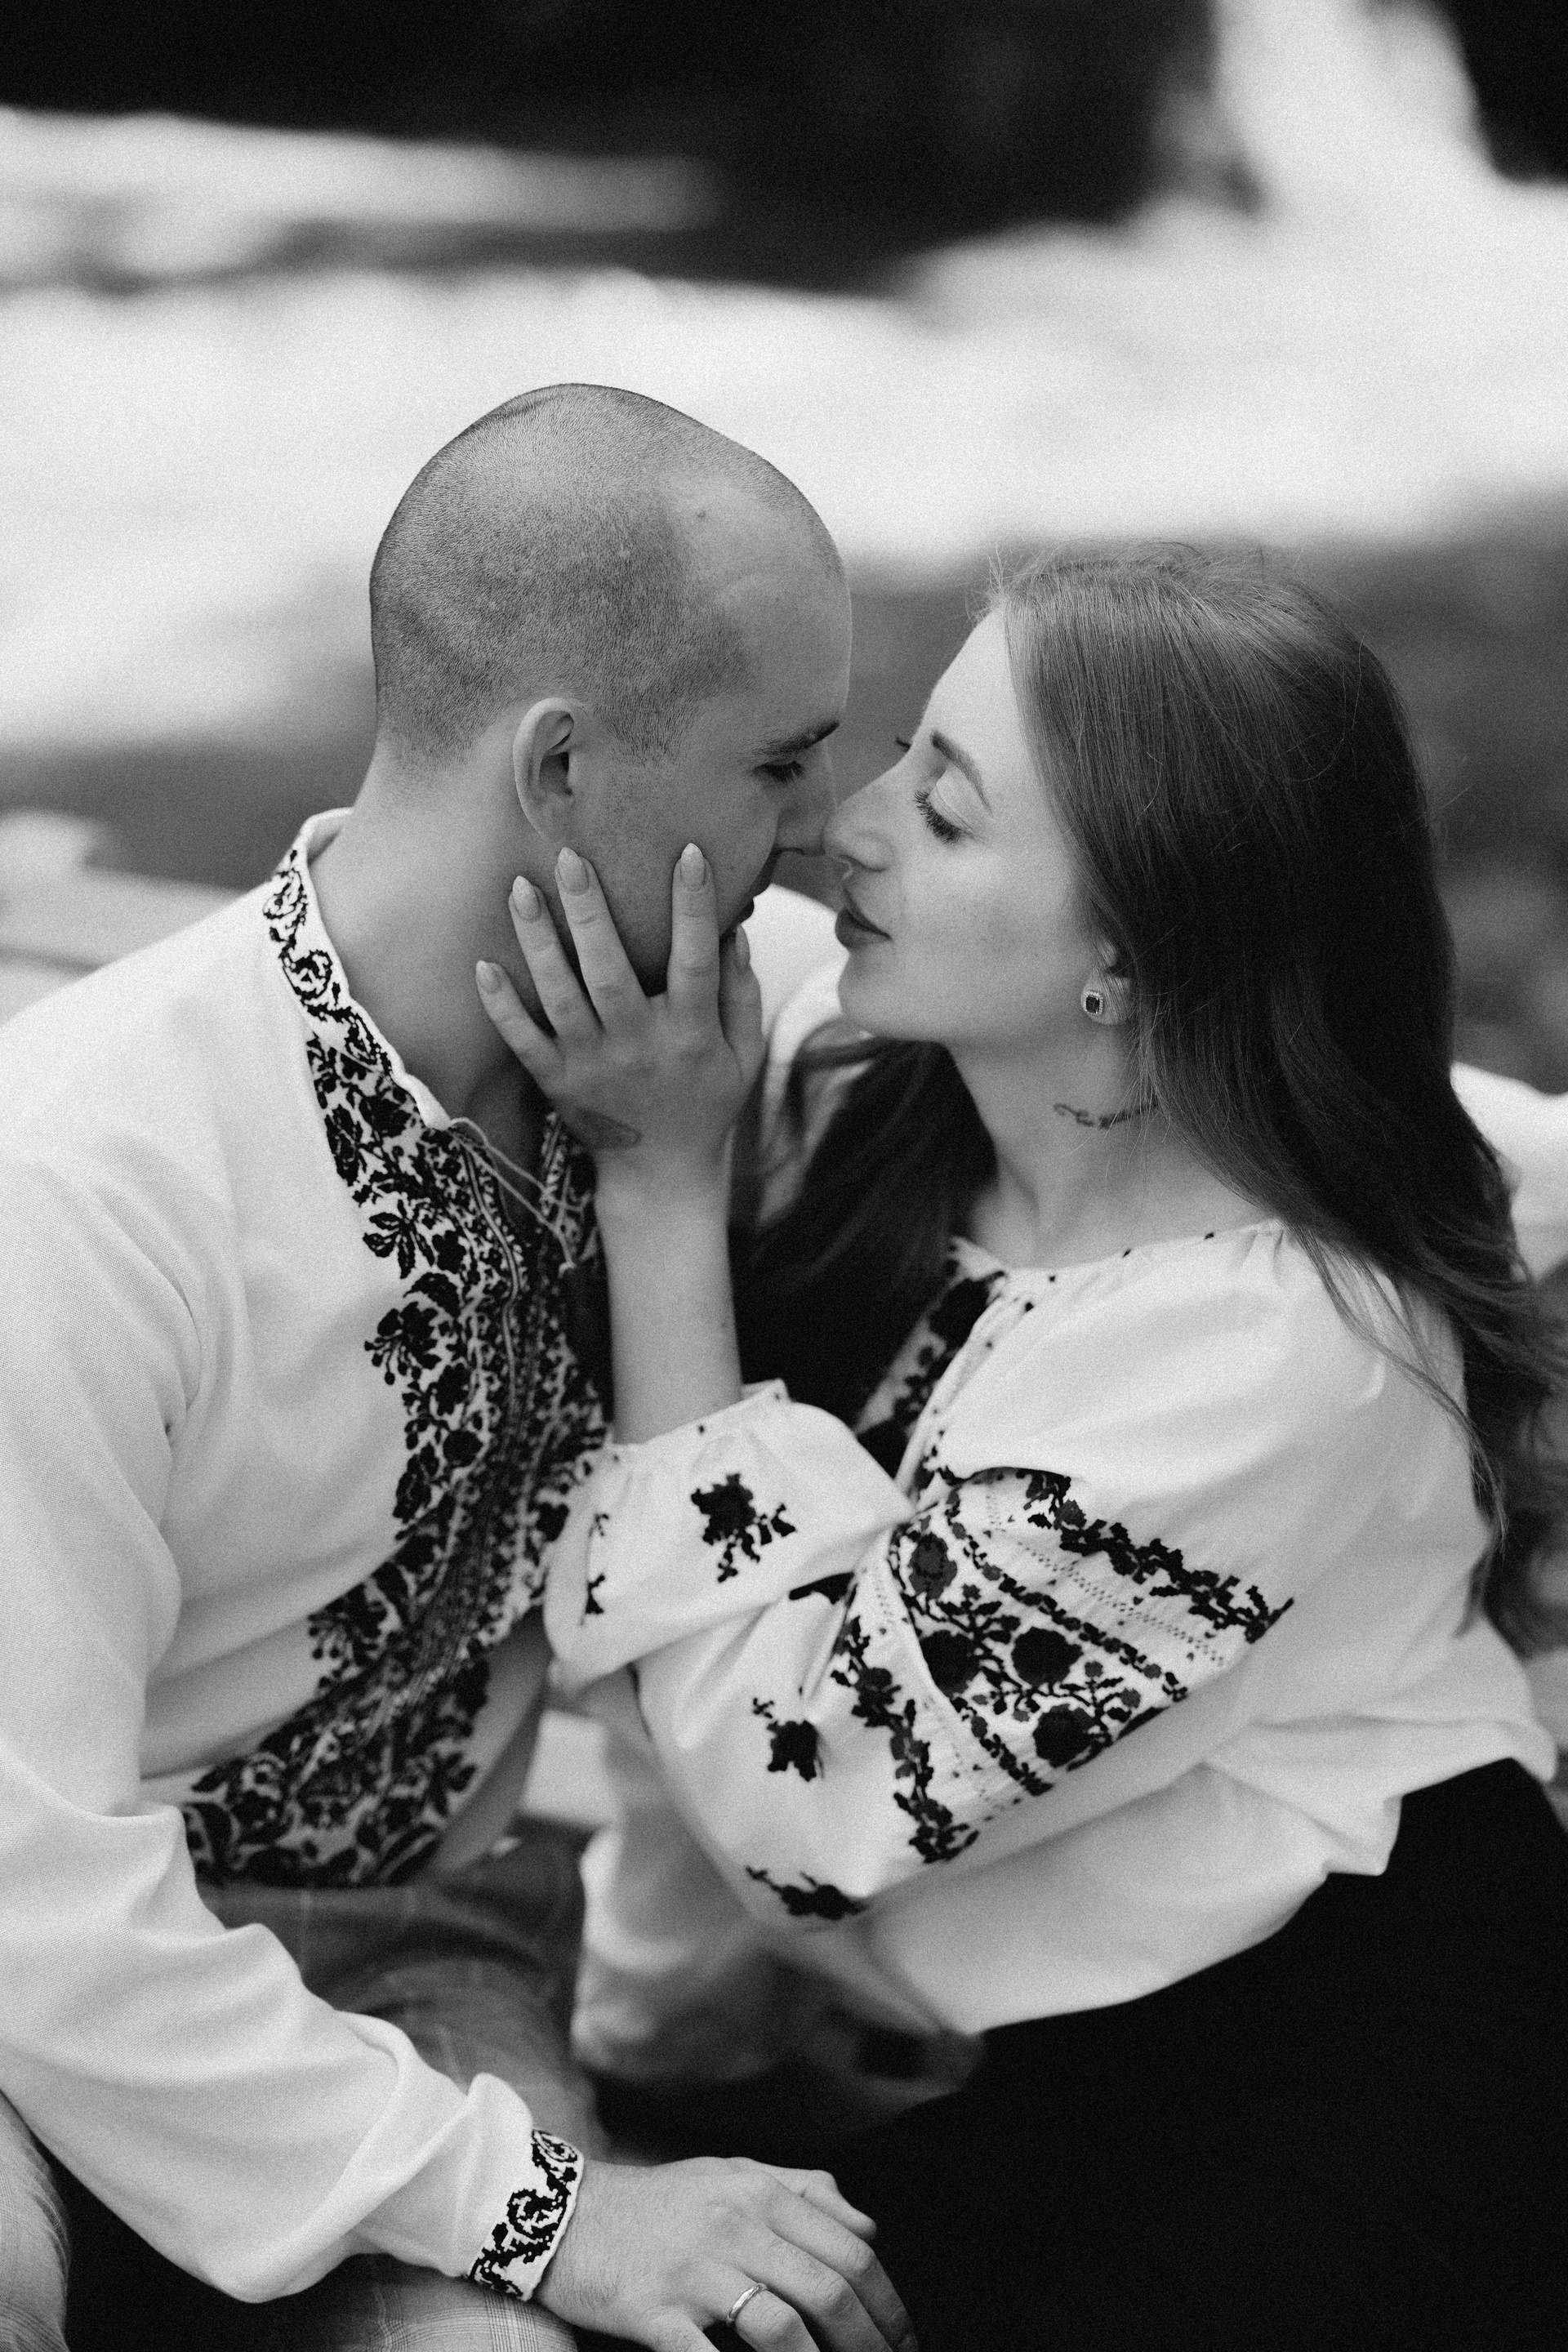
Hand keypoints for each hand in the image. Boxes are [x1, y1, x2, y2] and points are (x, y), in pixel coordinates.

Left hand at [477, 844, 762, 1195]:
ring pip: (559, 996)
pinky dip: (500, 1006)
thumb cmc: (707, 1101)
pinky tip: (482, 965)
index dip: (692, 906)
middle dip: (589, 910)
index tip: (685, 852)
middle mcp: (638, 1046)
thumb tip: (733, 927)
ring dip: (538, 941)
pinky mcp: (557, 1082)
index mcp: (690, 1034)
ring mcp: (592, 1065)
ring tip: (520, 888)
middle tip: (570, 856)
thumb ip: (742, 993)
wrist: (662, 1175)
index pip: (694, 960)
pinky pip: (523, 1041)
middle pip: (610, 970)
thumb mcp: (744, 1053)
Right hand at [534, 2153, 916, 2351]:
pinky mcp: (656, 2314)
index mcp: (760, 2192)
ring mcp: (695, 2271)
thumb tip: (866, 2226)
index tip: (902, 2338)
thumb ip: (802, 2191)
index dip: (887, 2302)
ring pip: (784, 2326)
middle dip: (870, 2341)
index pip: (850, 2249)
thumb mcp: (732, 2174)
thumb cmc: (658, 2203)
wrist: (565, 2216)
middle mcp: (735, 2225)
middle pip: (828, 2289)